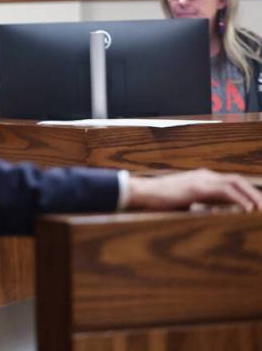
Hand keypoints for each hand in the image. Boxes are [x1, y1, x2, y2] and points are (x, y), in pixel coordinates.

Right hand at [127, 169, 261, 211]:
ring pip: (235, 183)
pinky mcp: (197, 187)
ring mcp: (201, 179)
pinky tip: (248, 210)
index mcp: (203, 178)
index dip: (248, 193)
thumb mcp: (184, 202)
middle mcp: (205, 175)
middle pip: (238, 180)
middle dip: (254, 193)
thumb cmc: (159, 200)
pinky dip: (239, 199)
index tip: (258, 206)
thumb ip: (200, 205)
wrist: (142, 193)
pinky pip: (224, 191)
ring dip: (252, 196)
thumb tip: (210, 216)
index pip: (232, 182)